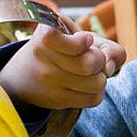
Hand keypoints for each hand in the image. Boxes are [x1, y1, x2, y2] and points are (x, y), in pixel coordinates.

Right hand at [0, 23, 126, 109]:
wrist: (24, 74)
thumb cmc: (60, 48)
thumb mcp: (77, 35)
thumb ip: (105, 45)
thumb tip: (111, 66)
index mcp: (46, 36)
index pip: (73, 44)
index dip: (84, 42)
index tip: (85, 39)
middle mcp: (44, 60)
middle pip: (90, 64)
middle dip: (99, 59)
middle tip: (92, 56)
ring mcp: (50, 83)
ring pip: (96, 83)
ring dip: (100, 77)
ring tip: (90, 72)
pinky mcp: (58, 101)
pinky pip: (93, 99)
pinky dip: (97, 91)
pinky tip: (87, 84)